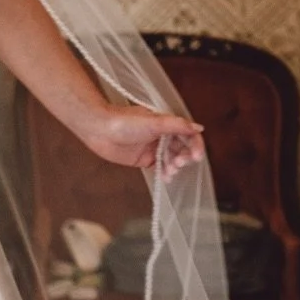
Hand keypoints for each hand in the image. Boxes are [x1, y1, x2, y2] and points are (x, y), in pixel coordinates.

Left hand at [75, 106, 204, 181]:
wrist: (100, 129)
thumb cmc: (125, 122)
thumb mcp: (155, 122)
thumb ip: (177, 125)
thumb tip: (198, 128)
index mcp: (166, 123)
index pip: (188, 135)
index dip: (195, 145)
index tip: (197, 157)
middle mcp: (161, 135)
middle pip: (181, 148)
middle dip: (183, 157)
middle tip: (178, 163)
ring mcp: (152, 148)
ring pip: (170, 159)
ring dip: (174, 166)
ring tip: (171, 172)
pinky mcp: (143, 159)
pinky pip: (158, 167)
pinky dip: (164, 173)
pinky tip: (166, 178)